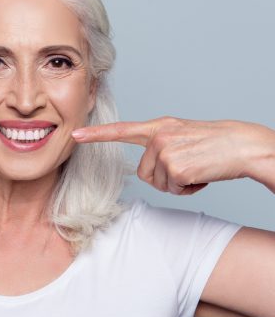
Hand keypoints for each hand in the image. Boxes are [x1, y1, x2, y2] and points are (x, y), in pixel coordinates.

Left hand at [72, 117, 274, 194]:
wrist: (242, 144)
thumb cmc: (213, 143)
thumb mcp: (182, 135)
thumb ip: (160, 145)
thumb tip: (145, 168)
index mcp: (159, 127)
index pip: (122, 130)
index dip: (97, 135)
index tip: (75, 135)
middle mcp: (158, 136)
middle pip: (143, 173)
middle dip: (164, 178)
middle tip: (187, 167)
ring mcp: (165, 150)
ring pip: (158, 183)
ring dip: (177, 183)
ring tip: (196, 168)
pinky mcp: (175, 166)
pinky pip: (174, 189)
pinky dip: (189, 188)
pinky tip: (201, 175)